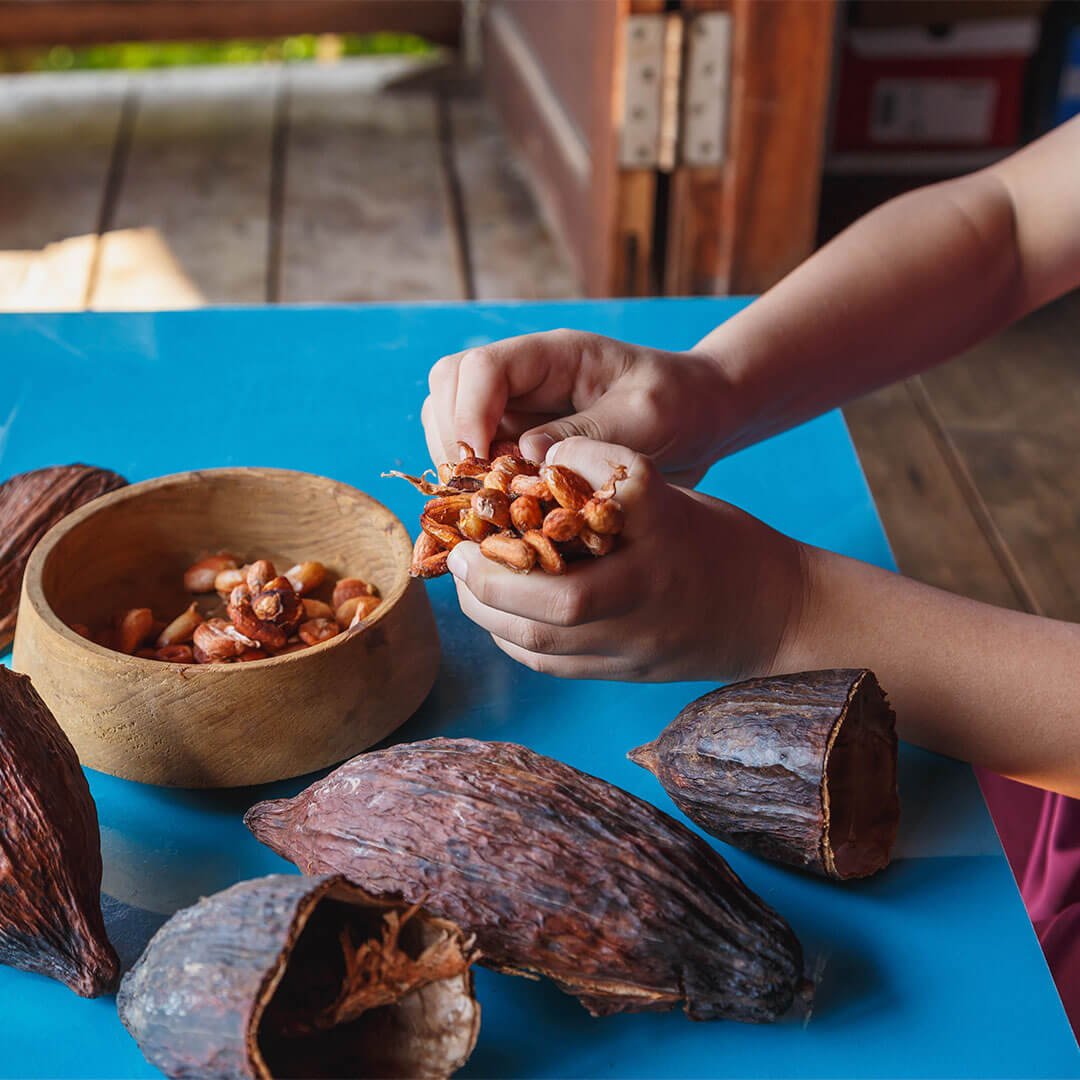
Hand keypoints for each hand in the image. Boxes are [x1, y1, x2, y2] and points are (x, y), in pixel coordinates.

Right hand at [422, 329, 741, 486]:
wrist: (702, 420)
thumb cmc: (682, 405)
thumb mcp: (647, 417)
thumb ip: (590, 432)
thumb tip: (527, 455)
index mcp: (554, 356)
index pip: (482, 367)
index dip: (467, 412)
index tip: (478, 460)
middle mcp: (526, 379)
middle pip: (450, 388)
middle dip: (451, 438)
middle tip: (477, 490)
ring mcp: (519, 411)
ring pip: (451, 423)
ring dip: (458, 464)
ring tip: (488, 505)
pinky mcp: (522, 445)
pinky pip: (478, 459)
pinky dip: (476, 486)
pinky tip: (499, 516)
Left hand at [445, 438, 807, 682]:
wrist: (774, 614)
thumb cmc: (714, 542)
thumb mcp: (673, 495)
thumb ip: (605, 483)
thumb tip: (528, 470)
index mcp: (668, 526)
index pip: (602, 499)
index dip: (544, 491)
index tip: (496, 492)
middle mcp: (653, 588)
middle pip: (561, 601)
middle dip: (490, 579)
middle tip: (456, 554)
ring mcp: (641, 641)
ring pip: (546, 642)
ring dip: (489, 611)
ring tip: (467, 579)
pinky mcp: (628, 673)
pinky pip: (552, 664)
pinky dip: (510, 636)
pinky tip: (497, 611)